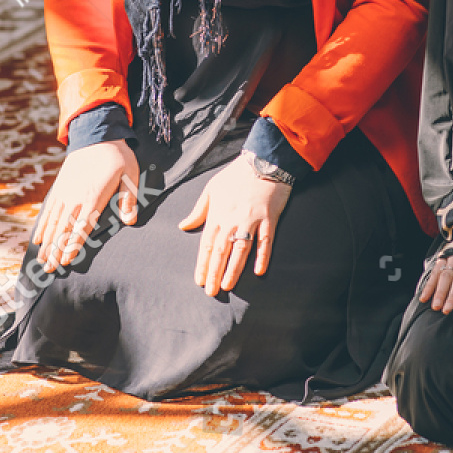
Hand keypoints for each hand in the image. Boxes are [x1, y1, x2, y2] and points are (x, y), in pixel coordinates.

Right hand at [33, 139, 139, 273]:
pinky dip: (42, 226)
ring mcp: (64, 193)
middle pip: (63, 229)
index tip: (65, 262)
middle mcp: (75, 197)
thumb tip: (131, 221)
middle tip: (49, 270)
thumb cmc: (117, 156)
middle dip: (55, 251)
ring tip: (41, 261)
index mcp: (93, 196)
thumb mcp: (130, 173)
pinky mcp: (58, 188)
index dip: (73, 245)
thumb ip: (129, 198)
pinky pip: (48, 211)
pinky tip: (37, 239)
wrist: (95, 133)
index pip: (81, 226)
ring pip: (53, 223)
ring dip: (46, 243)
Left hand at [179, 152, 289, 295]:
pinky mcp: (269, 218)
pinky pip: (265, 241)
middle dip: (215, 273)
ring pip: (241, 249)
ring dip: (234, 269)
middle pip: (221, 251)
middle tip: (211, 291)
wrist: (262, 161)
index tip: (199, 280)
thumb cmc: (235, 175)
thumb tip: (183, 226)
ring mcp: (251, 220)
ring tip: (228, 285)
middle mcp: (232, 219)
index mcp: (217, 214)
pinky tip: (258, 271)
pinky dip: (262, 256)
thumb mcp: (211, 189)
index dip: (203, 264)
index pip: (207, 244)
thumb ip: (198, 210)